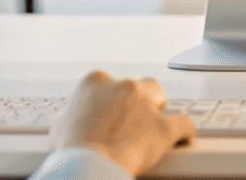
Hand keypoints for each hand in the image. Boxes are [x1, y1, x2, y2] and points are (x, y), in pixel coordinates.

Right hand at [53, 70, 195, 177]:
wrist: (88, 164)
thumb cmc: (71, 148)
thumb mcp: (59, 127)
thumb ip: (70, 118)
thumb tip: (69, 125)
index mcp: (95, 82)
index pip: (107, 83)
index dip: (110, 100)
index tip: (110, 114)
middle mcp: (123, 87)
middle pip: (139, 85)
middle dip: (139, 100)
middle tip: (133, 119)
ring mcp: (146, 105)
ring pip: (161, 97)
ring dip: (159, 109)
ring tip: (155, 125)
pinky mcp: (164, 127)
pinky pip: (185, 124)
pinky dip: (185, 131)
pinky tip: (184, 137)